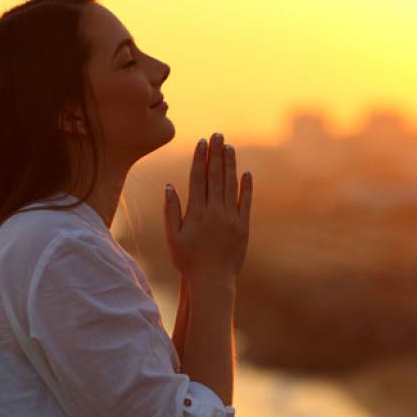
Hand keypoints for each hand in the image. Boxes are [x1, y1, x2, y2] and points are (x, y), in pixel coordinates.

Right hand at [163, 133, 252, 285]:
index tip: (201, 142)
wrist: (213, 281)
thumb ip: (171, 211)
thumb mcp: (173, 237)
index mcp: (196, 213)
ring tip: (229, 147)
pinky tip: (246, 173)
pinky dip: (246, 187)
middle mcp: (215, 212)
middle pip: (215, 177)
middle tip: (217, 135)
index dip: (200, 158)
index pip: (198, 179)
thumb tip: (169, 186)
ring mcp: (231, 218)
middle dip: (216, 154)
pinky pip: (246, 202)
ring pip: (231, 186)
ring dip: (230, 164)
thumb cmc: (188, 261)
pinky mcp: (244, 227)